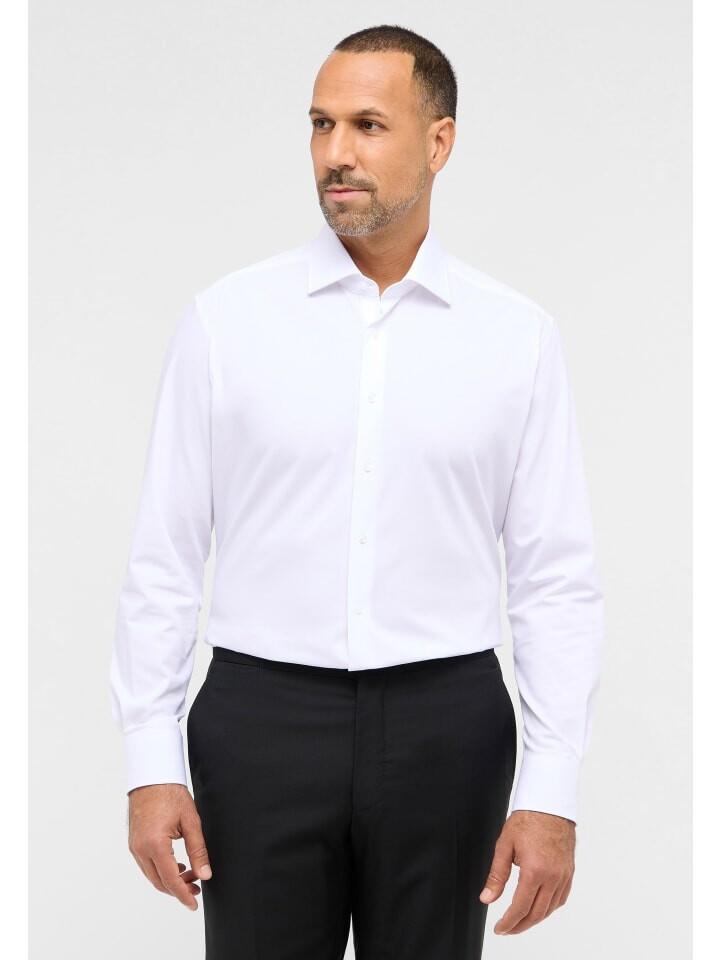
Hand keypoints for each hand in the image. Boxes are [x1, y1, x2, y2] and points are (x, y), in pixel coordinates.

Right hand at [127, 783, 211, 910]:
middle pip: (159, 882)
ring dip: (170, 880)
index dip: (183, 894)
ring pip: (152, 875)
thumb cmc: (171, 794)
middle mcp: (140, 849)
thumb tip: (205, 874)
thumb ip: (198, 850)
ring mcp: (134, 846)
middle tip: (197, 888)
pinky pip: (147, 865)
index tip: (194, 904)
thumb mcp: (190, 821)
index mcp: (155, 845)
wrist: (152, 776)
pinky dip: (161, 870)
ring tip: (191, 875)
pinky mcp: (134, 842)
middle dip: (178, 889)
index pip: (170, 880)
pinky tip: (176, 866)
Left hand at [478, 809, 575, 934]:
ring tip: (520, 921)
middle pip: (536, 913)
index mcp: (534, 871)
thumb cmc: (527, 820)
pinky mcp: (569, 872)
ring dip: (534, 919)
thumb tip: (486, 898)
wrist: (549, 804)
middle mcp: (552, 877)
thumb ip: (496, 876)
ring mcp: (563, 876)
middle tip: (507, 929)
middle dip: (520, 925)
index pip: (521, 908)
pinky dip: (549, 908)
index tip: (500, 928)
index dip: (509, 922)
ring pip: (550, 909)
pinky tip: (539, 908)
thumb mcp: (504, 846)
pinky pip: (561, 899)